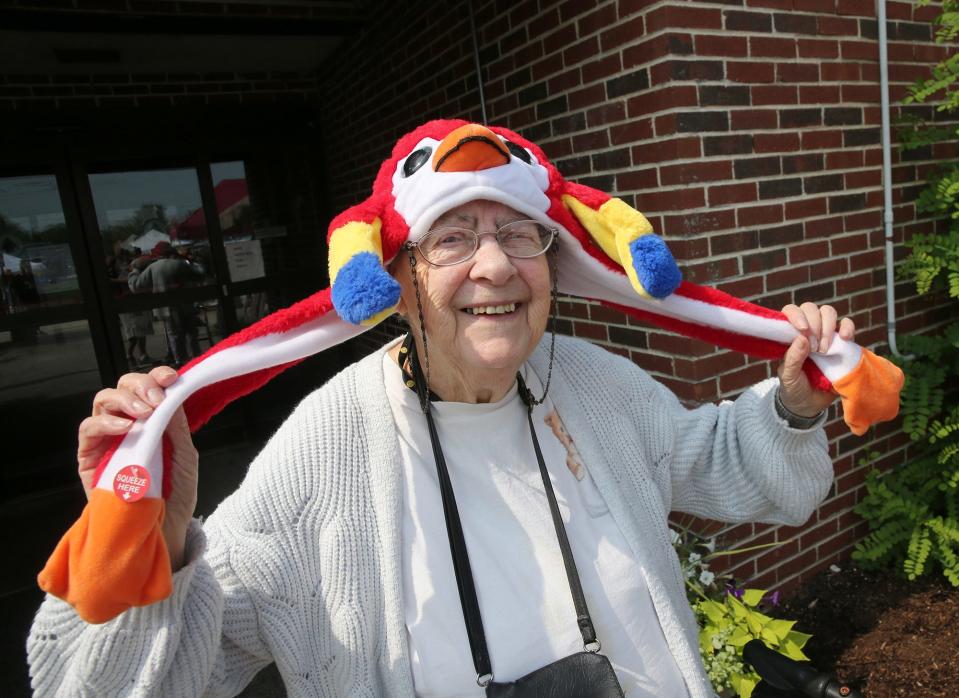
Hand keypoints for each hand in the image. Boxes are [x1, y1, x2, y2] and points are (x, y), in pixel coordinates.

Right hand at [78, 366, 197, 569]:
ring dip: (123, 400)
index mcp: (153, 422)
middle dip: (140, 385)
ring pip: (103, 401)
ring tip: (142, 412)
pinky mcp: (88, 458)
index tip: (172, 378)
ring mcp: (107, 440)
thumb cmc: (175, 497)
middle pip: (123, 388)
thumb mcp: (185, 459)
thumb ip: (177, 430)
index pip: (148, 390)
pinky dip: (104, 422)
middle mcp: (128, 426)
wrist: (162, 532)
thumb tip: (172, 398)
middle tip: (156, 399)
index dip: (157, 378)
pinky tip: (122, 427)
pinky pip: (87, 430)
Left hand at [777, 303, 855, 416]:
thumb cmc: (793, 388)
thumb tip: (801, 338)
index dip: (797, 315)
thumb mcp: (788, 376)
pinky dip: (848, 327)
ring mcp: (824, 336)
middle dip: (814, 323)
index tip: (803, 330)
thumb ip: (792, 358)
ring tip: (824, 349)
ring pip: (828, 312)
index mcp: (789, 336)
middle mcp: (807, 331)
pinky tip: (846, 338)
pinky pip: (847, 326)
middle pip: (811, 308)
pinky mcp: (841, 344)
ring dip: (828, 326)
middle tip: (814, 347)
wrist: (809, 406)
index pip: (791, 312)